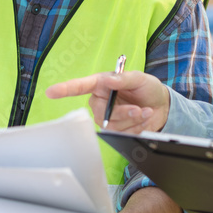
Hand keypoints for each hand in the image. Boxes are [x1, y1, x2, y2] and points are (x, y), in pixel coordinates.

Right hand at [45, 71, 169, 132]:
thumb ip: (124, 79)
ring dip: (132, 120)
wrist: (161, 105)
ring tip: (145, 111)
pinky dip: (137, 127)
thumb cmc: (147, 88)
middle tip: (138, 109)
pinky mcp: (116, 130)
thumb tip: (108, 80)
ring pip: (112, 125)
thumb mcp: (139, 78)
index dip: (64, 89)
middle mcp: (101, 101)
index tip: (51, 92)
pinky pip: (121, 133)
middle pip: (100, 113)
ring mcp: (107, 117)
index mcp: (101, 84)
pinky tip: (144, 118)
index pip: (79, 86)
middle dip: (122, 113)